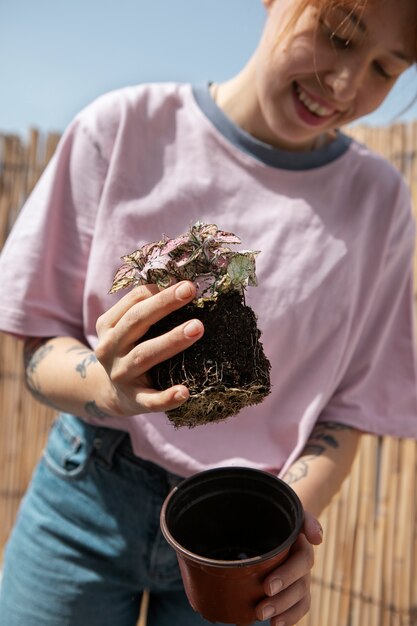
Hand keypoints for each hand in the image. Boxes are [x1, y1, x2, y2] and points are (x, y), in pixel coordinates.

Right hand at [95, 281, 203, 415]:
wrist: (111, 394)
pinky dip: (167, 397)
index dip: (158, 290)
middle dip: (164, 304)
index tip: (185, 281)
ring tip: (197, 328)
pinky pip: (150, 400)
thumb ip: (144, 308)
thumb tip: (180, 284)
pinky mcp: (134, 400)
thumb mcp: (126, 328)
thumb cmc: (128, 351)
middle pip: (136, 321)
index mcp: (108, 326)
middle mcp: (109, 348)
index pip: (132, 301)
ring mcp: (121, 375)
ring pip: (144, 355)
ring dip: (171, 340)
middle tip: (190, 290)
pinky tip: (185, 392)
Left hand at [255, 511, 322, 624]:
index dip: (287, 575)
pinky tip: (276, 625)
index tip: (266, 586)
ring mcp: (301, 577)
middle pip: (300, 585)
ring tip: (264, 618)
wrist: (278, 516)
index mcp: (303, 543)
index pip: (303, 561)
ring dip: (284, 611)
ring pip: (300, 599)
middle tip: (260, 610)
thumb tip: (318, 539)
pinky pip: (299, 607)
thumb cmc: (281, 513)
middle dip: (281, 600)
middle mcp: (303, 563)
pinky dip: (290, 618)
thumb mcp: (292, 509)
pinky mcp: (294, 589)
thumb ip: (306, 519)